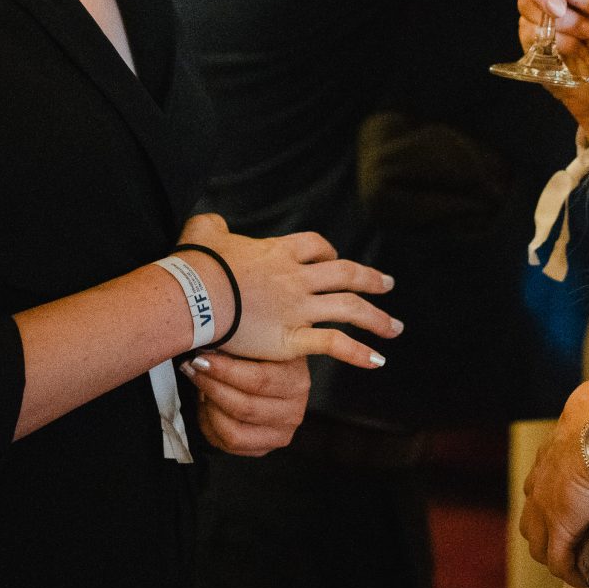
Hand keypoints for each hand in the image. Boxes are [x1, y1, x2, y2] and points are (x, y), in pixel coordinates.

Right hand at [177, 212, 400, 366]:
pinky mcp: (291, 338)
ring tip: (394, 327)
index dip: (328, 252)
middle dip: (370, 279)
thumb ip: (214, 226)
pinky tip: (377, 360)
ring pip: (349, 308)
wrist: (193, 294)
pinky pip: (333, 344)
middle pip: (345, 274)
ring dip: (376, 318)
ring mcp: (297, 308)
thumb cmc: (196, 264)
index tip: (335, 258)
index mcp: (278, 252)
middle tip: (388, 284)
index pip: (315, 246)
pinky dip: (358, 353)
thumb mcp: (204, 232)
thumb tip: (216, 227)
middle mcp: (295, 278)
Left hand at [183, 351, 308, 455]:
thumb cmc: (265, 354)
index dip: (224, 372)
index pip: (257, 381)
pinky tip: (206, 404)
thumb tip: (205, 350)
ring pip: (233, 433)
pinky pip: (227, 444)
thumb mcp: (260, 341)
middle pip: (243, 408)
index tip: (201, 360)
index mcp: (296, 382)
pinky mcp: (263, 448)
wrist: (279, 371)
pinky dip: (210, 424)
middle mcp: (293, 413)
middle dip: (211, 388)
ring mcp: (279, 434)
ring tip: (201, 387)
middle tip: (193, 369)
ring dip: (209, 409)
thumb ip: (239, 343)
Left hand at [519, 375, 588, 587]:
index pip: (541, 488)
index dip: (551, 506)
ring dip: (554, 554)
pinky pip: (558, 560)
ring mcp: (545, 507)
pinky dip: (569, 572)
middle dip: (544, 535)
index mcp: (550, 459)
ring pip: (538, 542)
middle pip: (531, 520)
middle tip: (566, 544)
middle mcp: (540, 484)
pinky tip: (582, 579)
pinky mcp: (559, 527)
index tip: (568, 514)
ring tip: (573, 563)